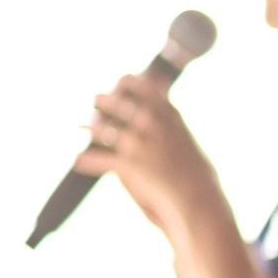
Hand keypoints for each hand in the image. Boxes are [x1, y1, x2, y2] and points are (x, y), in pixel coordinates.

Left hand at [71, 71, 229, 240]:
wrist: (199, 198)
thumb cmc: (200, 176)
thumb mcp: (189, 142)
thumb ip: (175, 125)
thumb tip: (172, 118)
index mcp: (168, 115)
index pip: (145, 87)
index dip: (130, 82)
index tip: (121, 79)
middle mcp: (151, 123)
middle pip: (118, 104)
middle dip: (103, 100)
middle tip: (94, 98)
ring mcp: (138, 141)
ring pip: (103, 128)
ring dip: (88, 126)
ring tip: (78, 125)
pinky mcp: (128, 163)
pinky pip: (100, 158)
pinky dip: (87, 160)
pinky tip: (77, 159)